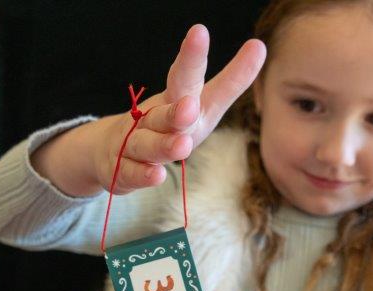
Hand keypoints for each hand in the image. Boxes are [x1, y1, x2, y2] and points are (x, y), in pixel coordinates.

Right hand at [91, 24, 265, 193]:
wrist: (112, 152)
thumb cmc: (165, 128)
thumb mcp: (199, 108)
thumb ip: (228, 83)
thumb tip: (259, 46)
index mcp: (175, 102)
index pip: (184, 77)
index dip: (192, 57)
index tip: (199, 32)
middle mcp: (153, 119)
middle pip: (164, 111)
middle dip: (175, 110)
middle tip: (190, 107)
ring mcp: (134, 144)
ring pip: (148, 144)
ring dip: (164, 145)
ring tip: (181, 145)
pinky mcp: (123, 170)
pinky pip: (133, 173)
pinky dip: (143, 175)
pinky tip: (156, 175)